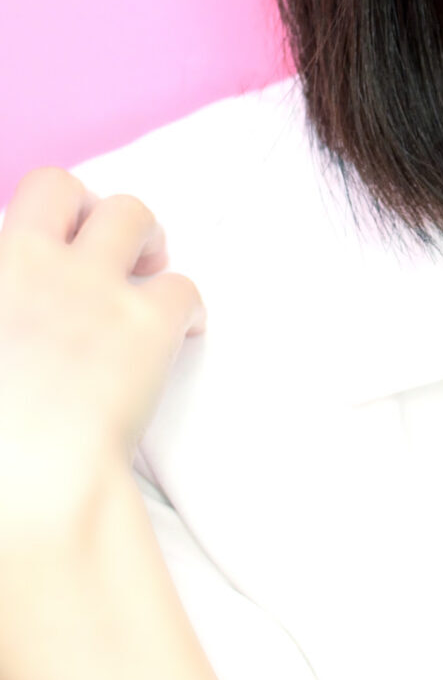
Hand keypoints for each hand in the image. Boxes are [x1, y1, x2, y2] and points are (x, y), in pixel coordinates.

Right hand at [0, 168, 206, 556]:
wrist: (21, 494)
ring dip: (140, 236)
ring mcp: (88, 288)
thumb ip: (10, 326)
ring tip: (145, 269)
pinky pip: (185, 286)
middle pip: (54, 185)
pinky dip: (187, 308)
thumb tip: (27, 334)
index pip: (3, 216)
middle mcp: (24, 264)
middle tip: (92, 247)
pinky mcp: (148, 324)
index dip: (25, 238)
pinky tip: (181, 334)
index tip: (35, 260)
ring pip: (130, 211)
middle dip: (78, 206)